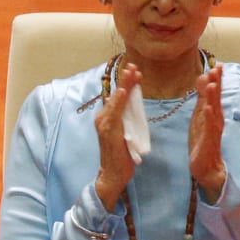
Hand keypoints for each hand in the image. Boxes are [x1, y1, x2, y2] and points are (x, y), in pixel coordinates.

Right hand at [93, 61, 139, 209]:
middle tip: (134, 65)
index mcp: (109, 118)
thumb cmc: (122, 156)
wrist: (112, 174)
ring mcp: (104, 125)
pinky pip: (114, 114)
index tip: (136, 70)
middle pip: (117, 95)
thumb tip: (134, 106)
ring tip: (131, 73)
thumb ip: (128, 119)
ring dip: (124, 86)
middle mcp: (103, 118)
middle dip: (126, 79)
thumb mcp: (127, 133)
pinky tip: (123, 92)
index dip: (128, 82)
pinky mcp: (107, 132)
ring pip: (116, 101)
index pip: (120, 96)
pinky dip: (118, 102)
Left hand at [189, 62, 227, 199]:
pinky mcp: (208, 141)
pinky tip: (208, 108)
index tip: (216, 64)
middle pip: (216, 99)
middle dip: (217, 83)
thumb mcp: (200, 116)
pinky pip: (209, 128)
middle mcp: (216, 119)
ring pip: (214, 111)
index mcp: (212, 113)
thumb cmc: (203, 140)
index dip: (216, 79)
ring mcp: (213, 130)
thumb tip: (203, 78)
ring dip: (214, 98)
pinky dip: (209, 117)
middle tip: (217, 68)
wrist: (206, 166)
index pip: (215, 93)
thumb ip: (202, 98)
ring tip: (213, 84)